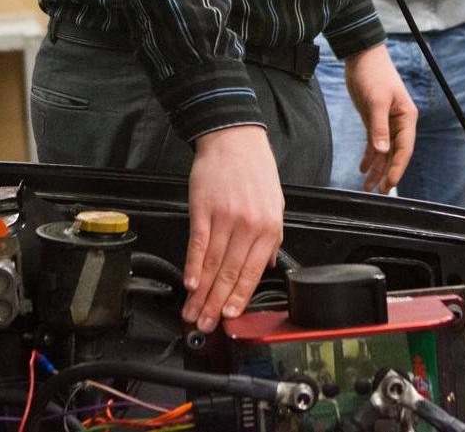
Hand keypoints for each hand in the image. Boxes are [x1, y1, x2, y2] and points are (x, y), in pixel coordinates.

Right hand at [183, 125, 282, 331]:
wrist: (235, 138)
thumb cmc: (255, 170)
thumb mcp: (276, 203)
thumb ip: (271, 238)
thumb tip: (266, 266)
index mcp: (269, 228)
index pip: (253, 273)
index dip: (239, 298)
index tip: (230, 318)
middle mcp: (249, 226)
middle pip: (229, 274)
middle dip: (217, 305)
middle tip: (206, 326)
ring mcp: (225, 218)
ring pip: (212, 265)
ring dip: (201, 294)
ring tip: (192, 313)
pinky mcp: (204, 209)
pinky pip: (198, 244)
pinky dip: (192, 266)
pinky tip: (188, 284)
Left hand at [344, 44, 417, 191]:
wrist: (361, 56)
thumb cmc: (373, 74)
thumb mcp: (376, 100)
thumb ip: (378, 126)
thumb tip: (382, 151)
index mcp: (406, 118)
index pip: (404, 149)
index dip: (397, 168)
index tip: (390, 185)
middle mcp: (400, 122)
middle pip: (395, 154)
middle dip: (388, 173)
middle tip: (379, 192)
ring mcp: (387, 122)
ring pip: (384, 151)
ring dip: (377, 168)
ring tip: (368, 187)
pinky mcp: (374, 120)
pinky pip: (374, 143)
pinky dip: (370, 157)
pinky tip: (364, 169)